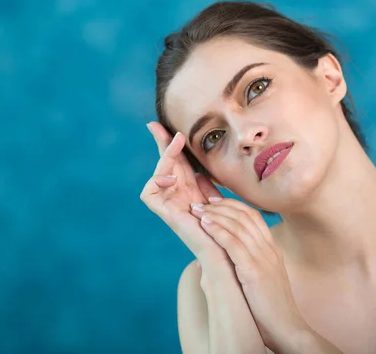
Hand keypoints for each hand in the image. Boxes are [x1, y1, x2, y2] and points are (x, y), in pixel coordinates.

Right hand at [140, 122, 229, 266]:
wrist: (226, 251)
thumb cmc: (225, 228)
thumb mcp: (218, 198)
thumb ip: (208, 183)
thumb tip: (201, 168)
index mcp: (190, 189)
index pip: (178, 162)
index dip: (170, 144)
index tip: (161, 125)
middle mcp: (178, 194)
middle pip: (166, 163)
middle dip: (161, 143)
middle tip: (156, 125)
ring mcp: (171, 203)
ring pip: (158, 174)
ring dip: (165, 158)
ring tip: (176, 145)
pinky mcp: (166, 214)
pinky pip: (149, 195)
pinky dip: (156, 182)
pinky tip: (170, 178)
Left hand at [190, 197, 308, 351]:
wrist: (287, 328)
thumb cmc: (271, 309)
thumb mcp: (262, 280)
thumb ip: (247, 265)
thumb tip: (223, 258)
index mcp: (272, 250)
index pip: (253, 217)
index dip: (234, 205)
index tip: (215, 201)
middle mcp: (269, 249)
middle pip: (245, 216)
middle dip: (221, 205)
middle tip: (202, 201)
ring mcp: (263, 258)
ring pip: (238, 226)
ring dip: (215, 215)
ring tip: (197, 210)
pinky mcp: (255, 271)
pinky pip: (234, 244)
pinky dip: (219, 230)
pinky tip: (205, 224)